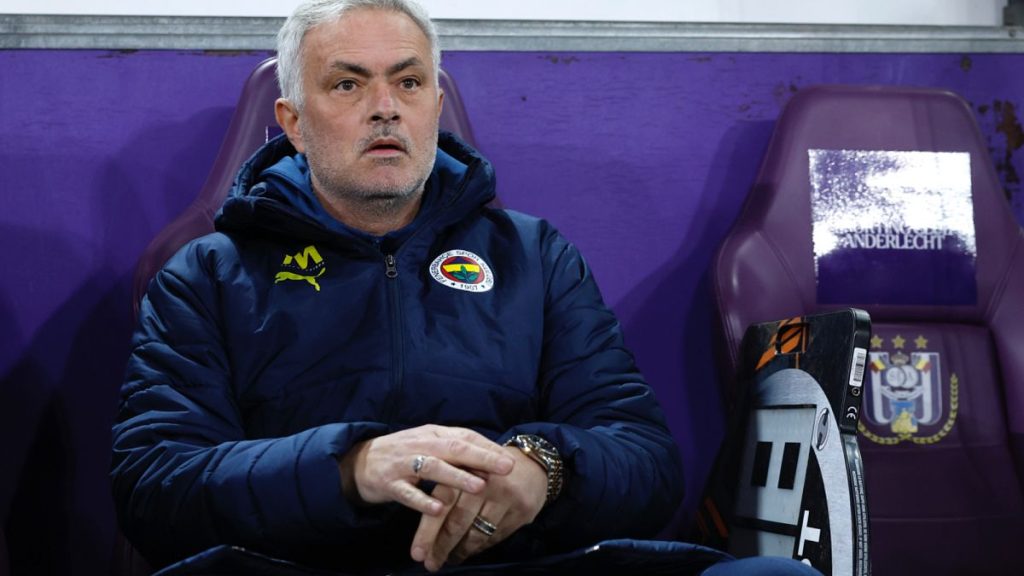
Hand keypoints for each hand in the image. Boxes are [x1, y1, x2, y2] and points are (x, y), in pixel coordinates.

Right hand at [338, 425, 514, 515]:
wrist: (360, 461)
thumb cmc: (404, 454)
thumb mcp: (429, 445)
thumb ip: (456, 449)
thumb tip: (493, 455)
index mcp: (433, 434)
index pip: (465, 437)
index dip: (488, 447)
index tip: (511, 458)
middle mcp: (420, 445)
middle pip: (454, 448)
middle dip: (482, 457)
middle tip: (507, 468)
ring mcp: (403, 464)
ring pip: (433, 468)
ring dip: (457, 477)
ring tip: (479, 486)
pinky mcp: (388, 483)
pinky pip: (407, 493)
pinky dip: (422, 500)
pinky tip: (438, 508)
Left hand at [410, 446, 547, 571]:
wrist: (532, 463)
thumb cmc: (488, 468)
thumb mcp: (466, 467)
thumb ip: (446, 488)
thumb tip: (423, 526)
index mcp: (467, 467)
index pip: (442, 503)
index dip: (428, 530)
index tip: (417, 553)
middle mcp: (487, 482)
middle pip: (458, 522)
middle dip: (441, 546)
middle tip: (429, 563)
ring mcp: (507, 498)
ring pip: (477, 534)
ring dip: (459, 551)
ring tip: (447, 560)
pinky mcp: (522, 511)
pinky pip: (495, 537)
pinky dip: (478, 547)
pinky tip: (468, 551)